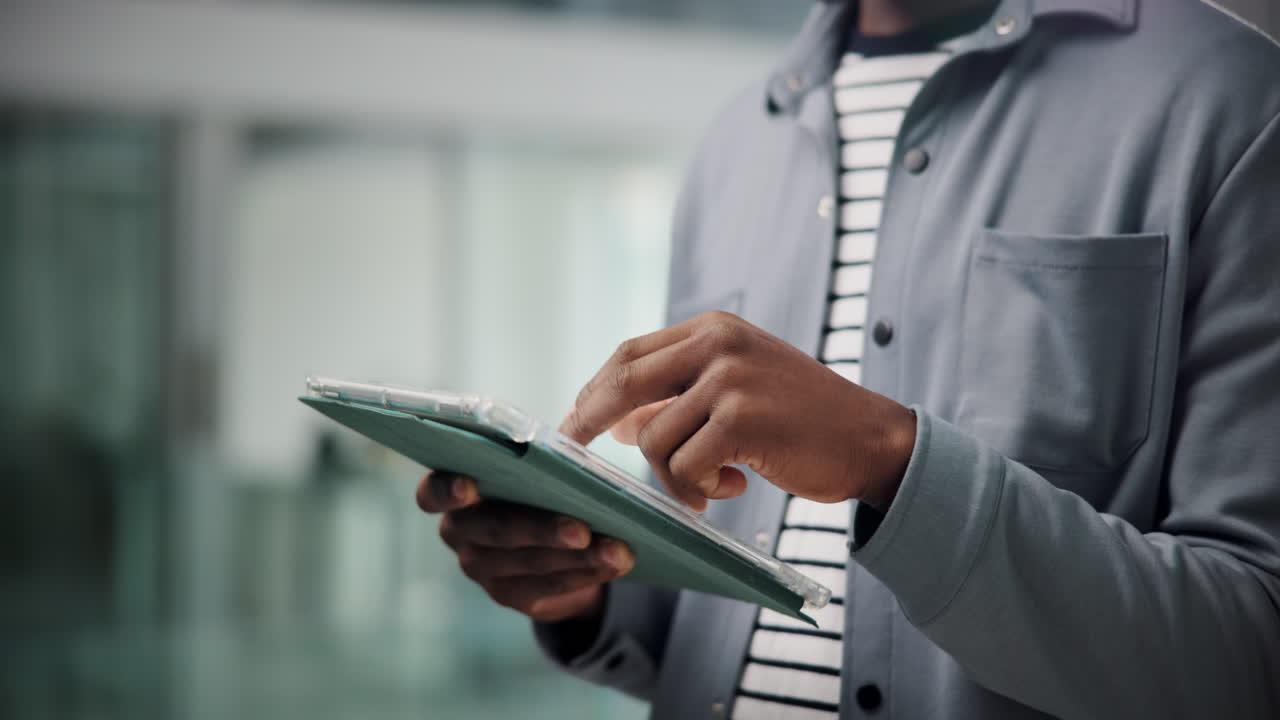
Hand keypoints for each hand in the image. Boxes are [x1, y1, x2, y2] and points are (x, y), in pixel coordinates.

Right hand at [416, 471, 634, 622]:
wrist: (545, 543)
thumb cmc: (534, 487)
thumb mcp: (529, 470)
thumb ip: (534, 460)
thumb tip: (575, 440)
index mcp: (453, 491)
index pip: (432, 493)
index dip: (446, 491)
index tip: (469, 485)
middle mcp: (459, 533)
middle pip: (495, 531)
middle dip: (541, 529)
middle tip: (581, 528)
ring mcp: (480, 568)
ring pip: (529, 562)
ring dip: (579, 557)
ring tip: (618, 549)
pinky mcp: (508, 595)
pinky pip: (549, 585)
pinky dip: (586, 573)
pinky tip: (614, 564)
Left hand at [562, 311, 915, 511]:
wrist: (870, 438)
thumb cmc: (801, 419)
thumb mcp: (737, 389)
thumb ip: (680, 395)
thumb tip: (616, 421)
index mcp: (714, 328)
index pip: (630, 353)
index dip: (596, 388)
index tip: (576, 418)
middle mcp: (718, 343)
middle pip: (624, 381)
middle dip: (591, 420)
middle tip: (576, 450)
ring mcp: (729, 379)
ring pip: (654, 438)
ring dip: (673, 476)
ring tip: (712, 485)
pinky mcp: (741, 420)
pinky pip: (684, 467)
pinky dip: (700, 490)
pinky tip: (735, 487)